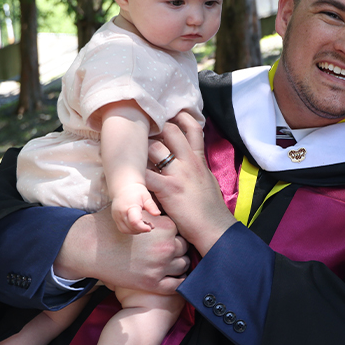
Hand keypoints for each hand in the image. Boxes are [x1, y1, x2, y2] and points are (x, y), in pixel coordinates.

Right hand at [54, 209, 189, 293]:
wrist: (90, 247)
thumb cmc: (111, 227)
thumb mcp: (135, 212)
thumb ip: (154, 210)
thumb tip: (173, 203)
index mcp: (167, 227)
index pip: (182, 232)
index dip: (174, 235)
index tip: (166, 238)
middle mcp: (167, 246)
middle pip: (184, 249)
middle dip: (176, 250)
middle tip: (165, 251)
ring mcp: (160, 266)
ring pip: (183, 266)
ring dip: (177, 265)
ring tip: (167, 264)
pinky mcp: (152, 283)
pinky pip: (176, 286)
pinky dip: (177, 283)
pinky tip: (172, 279)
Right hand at [110, 181, 160, 234]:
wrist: (123, 186)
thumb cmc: (136, 190)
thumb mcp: (146, 196)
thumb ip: (151, 206)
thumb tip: (158, 214)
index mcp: (129, 207)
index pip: (134, 222)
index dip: (142, 228)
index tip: (150, 228)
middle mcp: (120, 213)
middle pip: (130, 228)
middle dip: (141, 230)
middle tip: (150, 226)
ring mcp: (116, 216)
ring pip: (125, 230)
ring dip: (136, 231)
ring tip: (145, 225)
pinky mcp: (115, 218)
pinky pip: (122, 228)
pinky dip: (131, 229)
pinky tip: (139, 224)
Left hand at [145, 113, 234, 254]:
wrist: (214, 227)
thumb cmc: (211, 208)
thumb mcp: (208, 180)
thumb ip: (197, 166)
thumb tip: (190, 159)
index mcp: (199, 159)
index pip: (193, 128)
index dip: (180, 118)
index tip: (170, 117)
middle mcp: (189, 162)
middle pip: (169, 131)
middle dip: (156, 131)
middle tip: (146, 138)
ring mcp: (177, 174)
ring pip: (154, 148)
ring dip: (142, 151)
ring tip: (135, 157)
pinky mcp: (166, 189)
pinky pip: (145, 174)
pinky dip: (136, 174)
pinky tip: (131, 178)